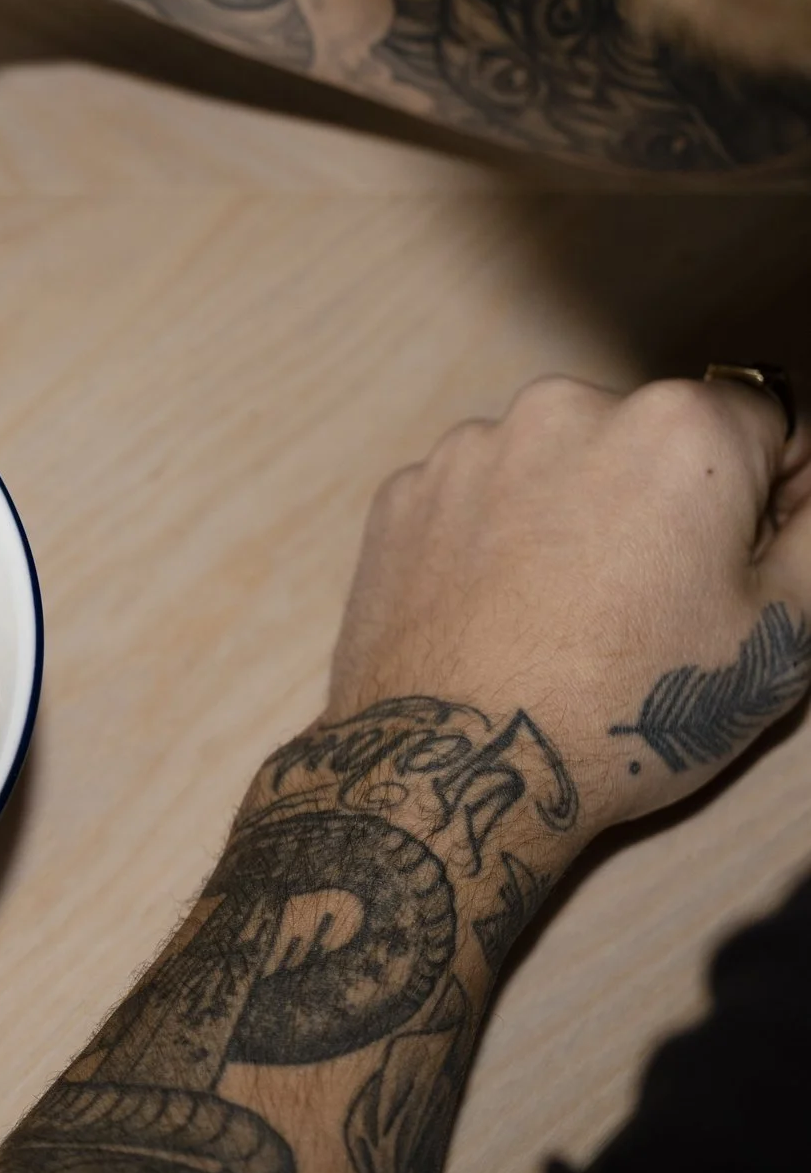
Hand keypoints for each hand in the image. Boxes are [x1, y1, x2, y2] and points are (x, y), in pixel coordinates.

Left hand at [329, 374, 810, 840]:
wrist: (462, 763)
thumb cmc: (629, 704)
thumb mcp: (783, 629)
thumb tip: (806, 489)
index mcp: (678, 426)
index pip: (761, 423)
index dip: (767, 495)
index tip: (740, 560)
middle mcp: (565, 409)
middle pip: (648, 438)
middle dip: (661, 500)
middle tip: (646, 602)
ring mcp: (470, 450)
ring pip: (555, 465)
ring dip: (572, 514)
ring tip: (566, 614)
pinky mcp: (403, 495)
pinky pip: (475, 499)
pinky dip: (492, 537)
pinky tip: (500, 612)